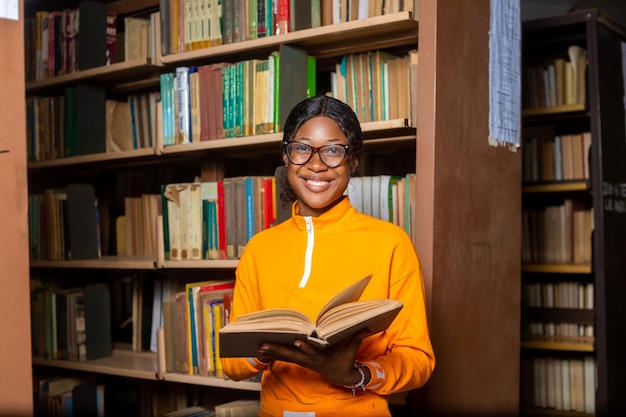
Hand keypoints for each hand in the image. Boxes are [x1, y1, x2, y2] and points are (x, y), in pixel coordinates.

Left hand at [256, 329, 370, 386]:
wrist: (341, 377)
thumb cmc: (345, 361)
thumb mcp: (351, 351)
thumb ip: (356, 338)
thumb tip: (366, 326)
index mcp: (321, 359)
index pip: (312, 354)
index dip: (305, 349)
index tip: (297, 342)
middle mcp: (309, 361)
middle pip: (291, 356)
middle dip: (277, 350)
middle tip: (263, 344)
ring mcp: (304, 362)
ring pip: (285, 357)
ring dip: (272, 352)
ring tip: (258, 347)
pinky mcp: (300, 362)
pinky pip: (285, 358)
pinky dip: (274, 354)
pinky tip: (263, 351)